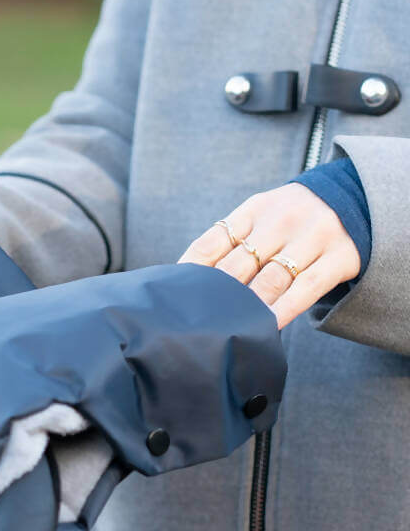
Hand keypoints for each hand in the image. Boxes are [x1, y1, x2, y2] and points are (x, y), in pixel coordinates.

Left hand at [178, 183, 360, 327]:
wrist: (356, 201)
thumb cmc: (290, 223)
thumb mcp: (260, 218)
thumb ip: (230, 244)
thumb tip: (188, 283)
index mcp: (254, 210)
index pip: (211, 243)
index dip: (189, 272)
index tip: (174, 297)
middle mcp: (282, 220)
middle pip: (237, 266)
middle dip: (215, 296)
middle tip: (196, 322)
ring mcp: (313, 237)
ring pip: (270, 280)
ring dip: (246, 307)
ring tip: (225, 328)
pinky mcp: (338, 258)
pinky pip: (306, 289)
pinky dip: (283, 310)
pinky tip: (266, 327)